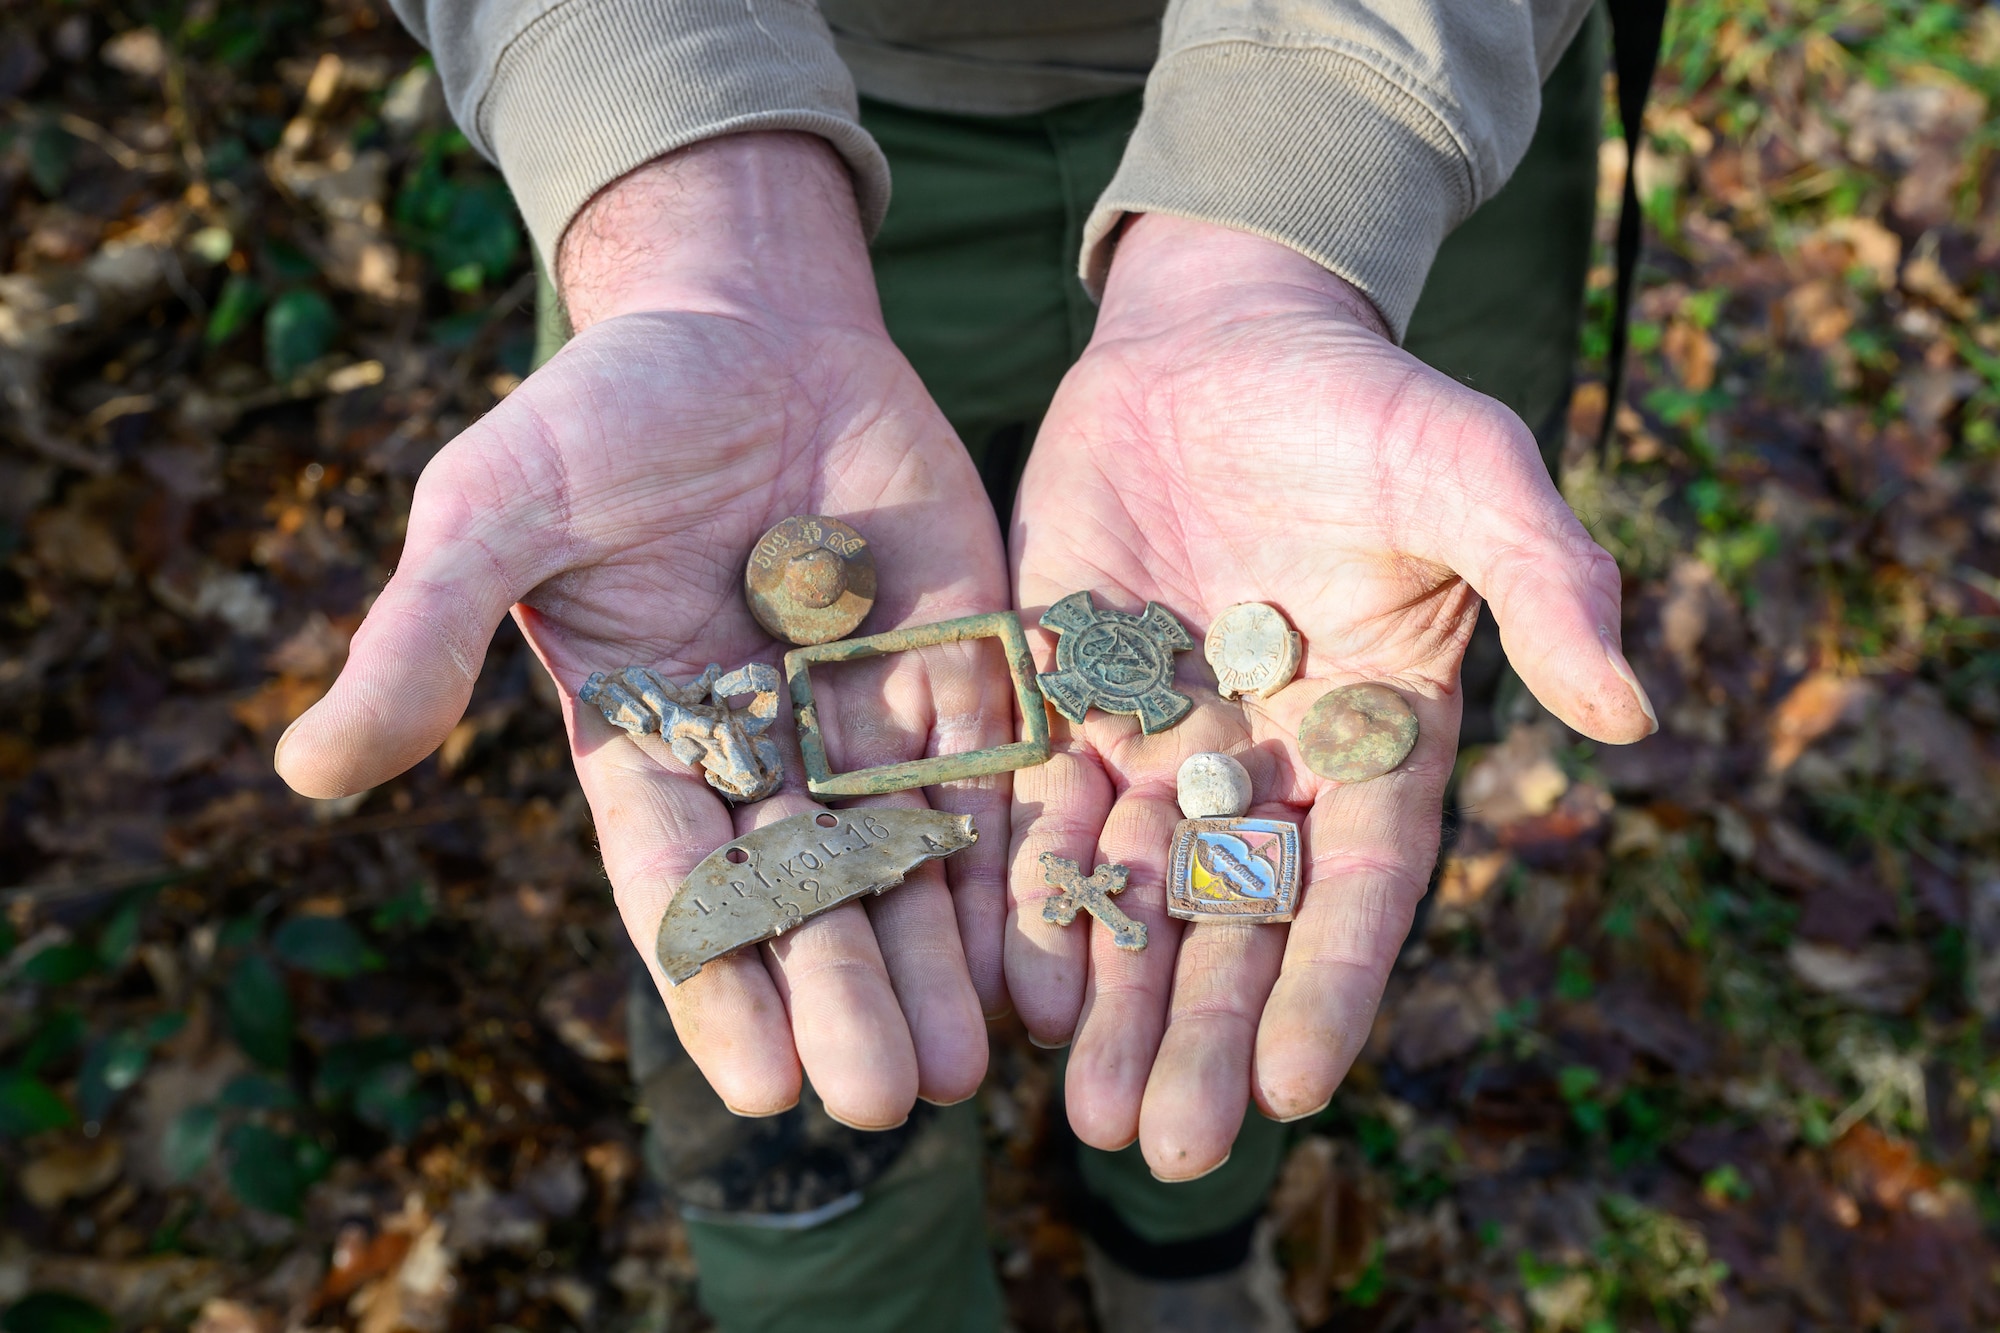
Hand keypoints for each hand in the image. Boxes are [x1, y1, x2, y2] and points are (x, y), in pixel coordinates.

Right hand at [277, 134, 1014, 1127]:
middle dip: (845, 998)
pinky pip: (993, 773)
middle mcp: (763, 755)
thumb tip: (304, 774)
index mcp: (648, 743)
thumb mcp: (495, 511)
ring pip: (907, 859)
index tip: (761, 1084)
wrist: (744, 323)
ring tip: (971, 1067)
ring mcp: (867, 715)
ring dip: (938, 962)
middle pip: (808, 896)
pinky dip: (1015, 856)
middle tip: (886, 1098)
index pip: (681, 887)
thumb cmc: (601, 412)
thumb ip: (423, 636)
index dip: (720, 982)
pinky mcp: (960, 664)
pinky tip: (1046, 944)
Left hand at [1006, 215, 1655, 1177]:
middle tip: (1162, 1145)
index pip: (1357, 884)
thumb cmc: (1364, 398)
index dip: (1329, 984)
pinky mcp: (1064, 690)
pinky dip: (1025, 889)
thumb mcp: (1469, 468)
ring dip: (1107, 996)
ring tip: (1081, 1111)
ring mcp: (1158, 731)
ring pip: (1131, 886)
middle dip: (1200, 1030)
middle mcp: (1265, 757)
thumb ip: (1548, 579)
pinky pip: (1037, 807)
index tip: (1297, 1088)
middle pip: (1233, 918)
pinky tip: (1006, 979)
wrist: (1217, 332)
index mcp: (1374, 731)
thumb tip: (1629, 714)